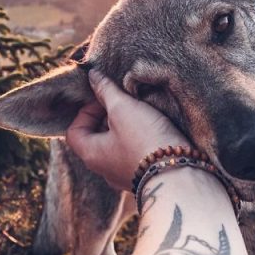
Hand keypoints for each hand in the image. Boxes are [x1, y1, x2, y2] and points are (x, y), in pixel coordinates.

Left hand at [66, 69, 188, 190]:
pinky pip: (136, 156)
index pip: (75, 131)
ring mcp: (126, 176)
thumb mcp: (123, 108)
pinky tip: (155, 131)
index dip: (86, 111)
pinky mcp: (146, 177)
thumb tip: (92, 76)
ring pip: (118, 147)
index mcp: (92, 155)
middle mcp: (105, 170)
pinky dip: (141, 142)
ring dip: (126, 129)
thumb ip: (106, 91)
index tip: (107, 100)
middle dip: (108, 119)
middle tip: (125, 104)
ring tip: (142, 115)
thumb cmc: (145, 140)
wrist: (180, 174)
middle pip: (97, 139)